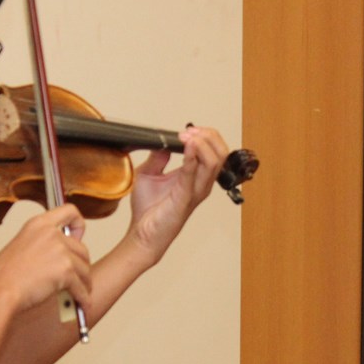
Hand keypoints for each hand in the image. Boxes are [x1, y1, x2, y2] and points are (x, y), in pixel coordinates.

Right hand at [0, 205, 90, 315]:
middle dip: (82, 265)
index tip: (78, 237)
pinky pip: (81, 286)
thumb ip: (41, 244)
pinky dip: (83, 297)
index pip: (69, 211)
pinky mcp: (65, 270)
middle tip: (78, 276)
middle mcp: (52, 234)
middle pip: (81, 248)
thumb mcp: (20, 245)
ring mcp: (60, 251)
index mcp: (39, 224)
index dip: (79, 225)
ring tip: (82, 292)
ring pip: (84, 269)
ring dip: (84, 283)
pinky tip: (82, 303)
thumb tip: (56, 256)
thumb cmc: (2, 276)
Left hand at [126, 124, 226, 260]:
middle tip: (189, 131)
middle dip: (208, 136)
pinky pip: (193, 174)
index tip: (187, 130)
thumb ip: (158, 157)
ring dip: (201, 143)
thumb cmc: (150, 210)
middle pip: (221, 153)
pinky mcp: (185, 198)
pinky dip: (192, 157)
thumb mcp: (149, 174)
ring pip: (214, 161)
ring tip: (187, 137)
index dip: (205, 135)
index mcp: (196, 177)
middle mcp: (201, 183)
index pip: (215, 150)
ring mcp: (196, 191)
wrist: (142, 233)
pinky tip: (186, 146)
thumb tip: (162, 142)